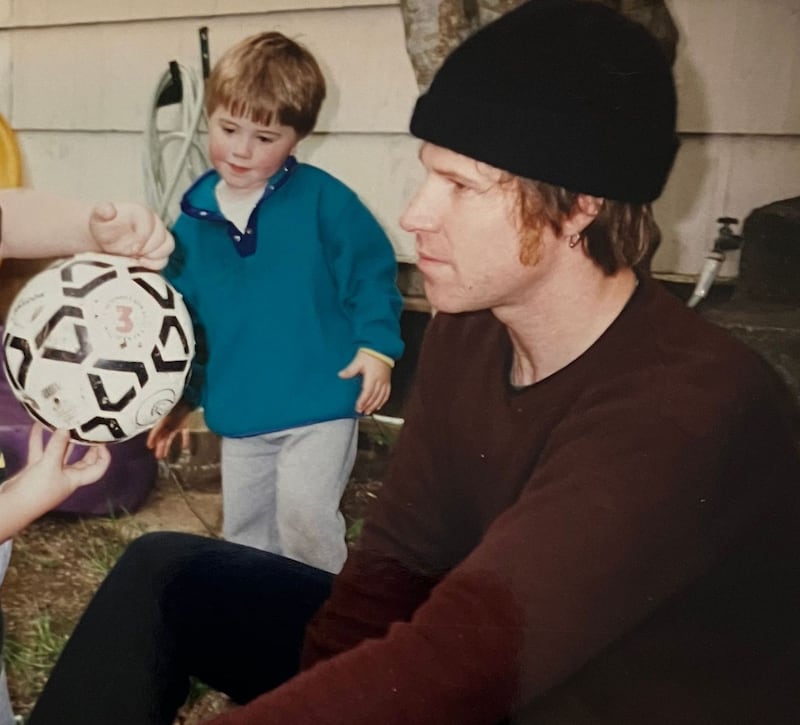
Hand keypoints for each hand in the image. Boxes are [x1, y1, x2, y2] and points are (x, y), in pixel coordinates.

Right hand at [0, 424, 110, 540]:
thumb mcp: (49, 466)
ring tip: (65, 423)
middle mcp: (66, 475)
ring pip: (60, 453)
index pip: (98, 468)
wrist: (11, 506)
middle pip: (83, 461)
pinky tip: (38, 426)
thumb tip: (66, 428)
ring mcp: (51, 472)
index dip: (104, 456)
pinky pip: (41, 452)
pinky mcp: (36, 470)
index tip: (103, 441)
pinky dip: (40, 440)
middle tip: (90, 431)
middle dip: (88, 447)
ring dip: (61, 439)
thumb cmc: (36, 491)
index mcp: (76, 478)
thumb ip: (57, 447)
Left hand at [88, 201, 173, 269]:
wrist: (104, 239)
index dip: (143, 237)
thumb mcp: (98, 217)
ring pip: (168, 247)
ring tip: (137, 258)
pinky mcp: (159, 251)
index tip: (132, 248)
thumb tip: (108, 210)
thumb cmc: (103, 227)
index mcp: (141, 212)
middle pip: (162, 236)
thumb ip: (102, 211)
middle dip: (147, 248)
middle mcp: (154, 222)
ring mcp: (158, 237)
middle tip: (132, 253)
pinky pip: (165, 259)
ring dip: (153, 256)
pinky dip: (154, 264)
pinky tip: (140, 263)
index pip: (150, 222)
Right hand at [146, 401, 192, 459]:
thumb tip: (156, 432)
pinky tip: (185, 447)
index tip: (149, 446)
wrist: (191, 395)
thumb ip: (162, 424)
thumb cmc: (179, 401)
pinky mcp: (184, 422)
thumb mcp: (168, 413)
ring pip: (170, 437)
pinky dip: (184, 440)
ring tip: (164, 455)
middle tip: (158, 456)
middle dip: (160, 446)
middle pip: (162, 436)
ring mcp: (175, 423)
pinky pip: (184, 433)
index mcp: (162, 419)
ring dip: (167, 446)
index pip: (155, 430)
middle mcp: (167, 422)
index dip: (152, 438)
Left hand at [338, 350, 391, 414]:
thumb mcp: (358, 361)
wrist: (381, 348)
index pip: (367, 392)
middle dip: (368, 405)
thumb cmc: (370, 354)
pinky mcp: (387, 380)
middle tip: (362, 411)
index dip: (362, 401)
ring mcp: (385, 381)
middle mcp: (380, 381)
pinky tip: (379, 405)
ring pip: (381, 397)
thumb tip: (341, 375)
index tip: (358, 408)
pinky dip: (383, 401)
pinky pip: (387, 393)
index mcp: (372, 377)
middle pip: (374, 397)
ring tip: (369, 411)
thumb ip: (350, 370)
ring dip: (375, 405)